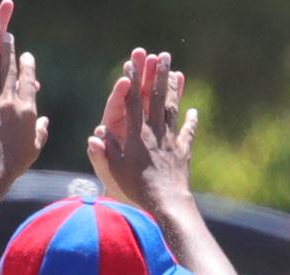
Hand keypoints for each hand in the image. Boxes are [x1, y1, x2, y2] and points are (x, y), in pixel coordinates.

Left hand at [0, 33, 48, 191]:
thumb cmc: (14, 164)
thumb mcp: (34, 148)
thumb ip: (41, 131)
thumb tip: (45, 121)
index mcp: (27, 110)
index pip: (29, 80)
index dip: (28, 65)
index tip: (26, 54)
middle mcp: (9, 102)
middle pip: (10, 70)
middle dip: (9, 50)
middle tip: (7, 36)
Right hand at [87, 51, 195, 210]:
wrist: (166, 204)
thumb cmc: (136, 190)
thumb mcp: (115, 172)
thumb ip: (106, 151)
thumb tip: (96, 133)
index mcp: (136, 136)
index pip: (133, 104)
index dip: (131, 83)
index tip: (130, 64)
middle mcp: (155, 133)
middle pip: (156, 98)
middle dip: (157, 75)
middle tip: (160, 55)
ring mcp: (171, 140)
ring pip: (172, 109)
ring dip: (174, 89)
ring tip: (176, 71)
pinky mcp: (182, 151)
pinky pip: (187, 133)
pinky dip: (191, 121)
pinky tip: (194, 110)